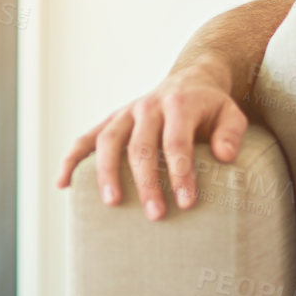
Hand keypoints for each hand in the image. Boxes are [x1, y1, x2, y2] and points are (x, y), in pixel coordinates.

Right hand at [55, 53, 248, 220]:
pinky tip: (63, 184)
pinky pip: (85, 138)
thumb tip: (225, 156)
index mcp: (179, 104)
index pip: (177, 142)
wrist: (190, 80)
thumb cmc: (211, 107)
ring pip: (109, 141)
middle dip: (147, 183)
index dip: (181, 173)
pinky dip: (71, 159)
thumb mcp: (231, 113)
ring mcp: (126, 113)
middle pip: (141, 146)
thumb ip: (231, 133)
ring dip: (107, 173)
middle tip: (156, 215)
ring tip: (112, 203)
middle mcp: (148, 106)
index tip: (187, 203)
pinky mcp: (111, 120)